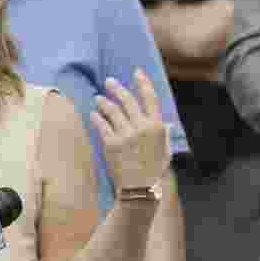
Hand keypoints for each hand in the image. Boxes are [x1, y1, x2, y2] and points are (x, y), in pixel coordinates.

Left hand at [91, 69, 170, 190]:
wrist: (140, 189)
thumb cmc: (154, 171)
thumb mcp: (165, 151)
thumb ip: (164, 134)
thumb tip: (166, 123)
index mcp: (157, 127)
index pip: (151, 98)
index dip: (143, 83)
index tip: (136, 72)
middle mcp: (142, 128)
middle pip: (128, 100)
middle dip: (117, 88)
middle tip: (109, 81)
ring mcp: (126, 135)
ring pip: (112, 110)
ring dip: (104, 102)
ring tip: (98, 98)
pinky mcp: (111, 143)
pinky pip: (101, 125)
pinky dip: (96, 117)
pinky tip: (93, 114)